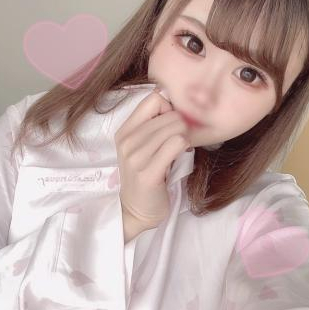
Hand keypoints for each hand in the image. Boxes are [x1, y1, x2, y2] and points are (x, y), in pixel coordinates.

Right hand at [114, 88, 191, 229]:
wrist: (136, 210)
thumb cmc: (145, 175)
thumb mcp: (142, 147)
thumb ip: (153, 125)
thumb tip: (176, 103)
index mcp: (124, 131)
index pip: (153, 99)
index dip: (169, 108)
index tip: (171, 125)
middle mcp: (127, 141)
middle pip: (168, 113)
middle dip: (181, 124)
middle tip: (179, 141)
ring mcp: (136, 157)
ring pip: (175, 128)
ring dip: (184, 137)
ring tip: (179, 150)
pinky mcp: (148, 172)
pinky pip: (177, 144)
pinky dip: (184, 147)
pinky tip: (180, 157)